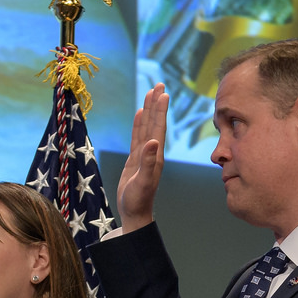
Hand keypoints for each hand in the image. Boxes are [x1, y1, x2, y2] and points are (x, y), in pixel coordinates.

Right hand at [117, 83, 167, 233]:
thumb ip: (148, 163)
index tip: (163, 92)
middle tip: (159, 84)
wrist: (134, 213)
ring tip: (151, 92)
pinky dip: (139, 124)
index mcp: (156, 156)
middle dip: (157, 104)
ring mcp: (144, 155)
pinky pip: (137, 136)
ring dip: (149, 110)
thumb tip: (153, 142)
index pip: (159, 128)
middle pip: (155, 123)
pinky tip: (140, 113)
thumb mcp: (142, 182)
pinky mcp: (136, 159)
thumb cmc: (137, 201)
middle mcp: (153, 152)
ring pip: (147, 127)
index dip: (161, 110)